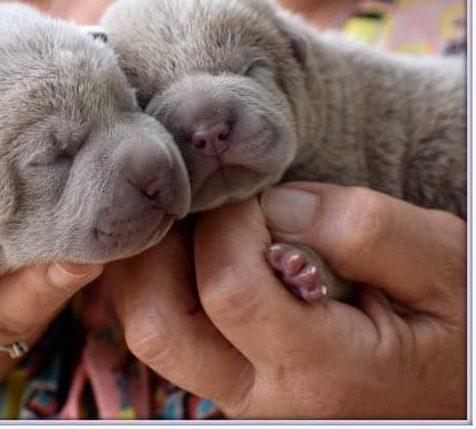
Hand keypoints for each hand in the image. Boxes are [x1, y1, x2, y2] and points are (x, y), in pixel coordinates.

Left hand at [107, 183, 465, 418]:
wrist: (455, 387)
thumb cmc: (457, 328)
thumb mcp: (444, 267)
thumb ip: (363, 229)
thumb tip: (274, 202)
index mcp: (326, 373)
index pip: (228, 289)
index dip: (232, 223)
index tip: (263, 197)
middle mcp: (266, 397)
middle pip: (156, 328)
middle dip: (160, 251)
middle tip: (203, 208)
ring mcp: (241, 397)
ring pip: (150, 334)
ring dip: (153, 268)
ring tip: (198, 225)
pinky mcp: (233, 385)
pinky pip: (169, 336)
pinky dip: (164, 284)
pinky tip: (200, 252)